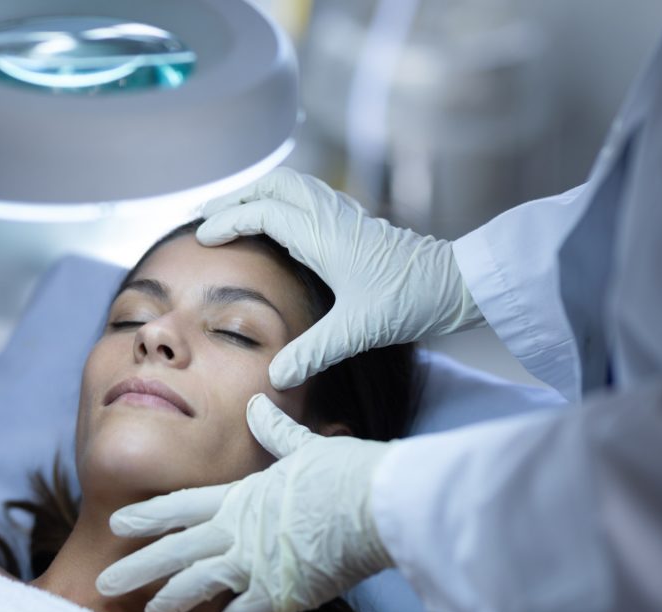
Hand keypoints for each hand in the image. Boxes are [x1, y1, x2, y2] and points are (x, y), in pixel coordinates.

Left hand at [95, 393, 394, 611]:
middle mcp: (237, 530)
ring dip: (171, 600)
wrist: (375, 506)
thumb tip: (259, 403)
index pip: (181, 505)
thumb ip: (275, 433)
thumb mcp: (303, 447)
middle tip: (104, 585)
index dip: (146, 516)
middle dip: (138, 568)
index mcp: (240, 495)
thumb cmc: (343, 471)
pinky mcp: (277, 593)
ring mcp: (253, 563)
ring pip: (197, 585)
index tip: (117, 524)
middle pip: (176, 551)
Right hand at [198, 167, 481, 388]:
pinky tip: (283, 220)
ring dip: (260, 193)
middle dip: (237, 196)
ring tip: (235, 211)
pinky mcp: (359, 225)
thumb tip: (277, 376)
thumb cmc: (412, 299)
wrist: (459, 283)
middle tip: (206, 213)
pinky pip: (312, 198)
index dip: (229, 220)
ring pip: (295, 186)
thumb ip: (314, 350)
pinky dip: (285, 200)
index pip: (264, 212)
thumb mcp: (359, 330)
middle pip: (275, 185)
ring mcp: (347, 217)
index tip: (202, 237)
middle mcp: (333, 218)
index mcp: (325, 235)